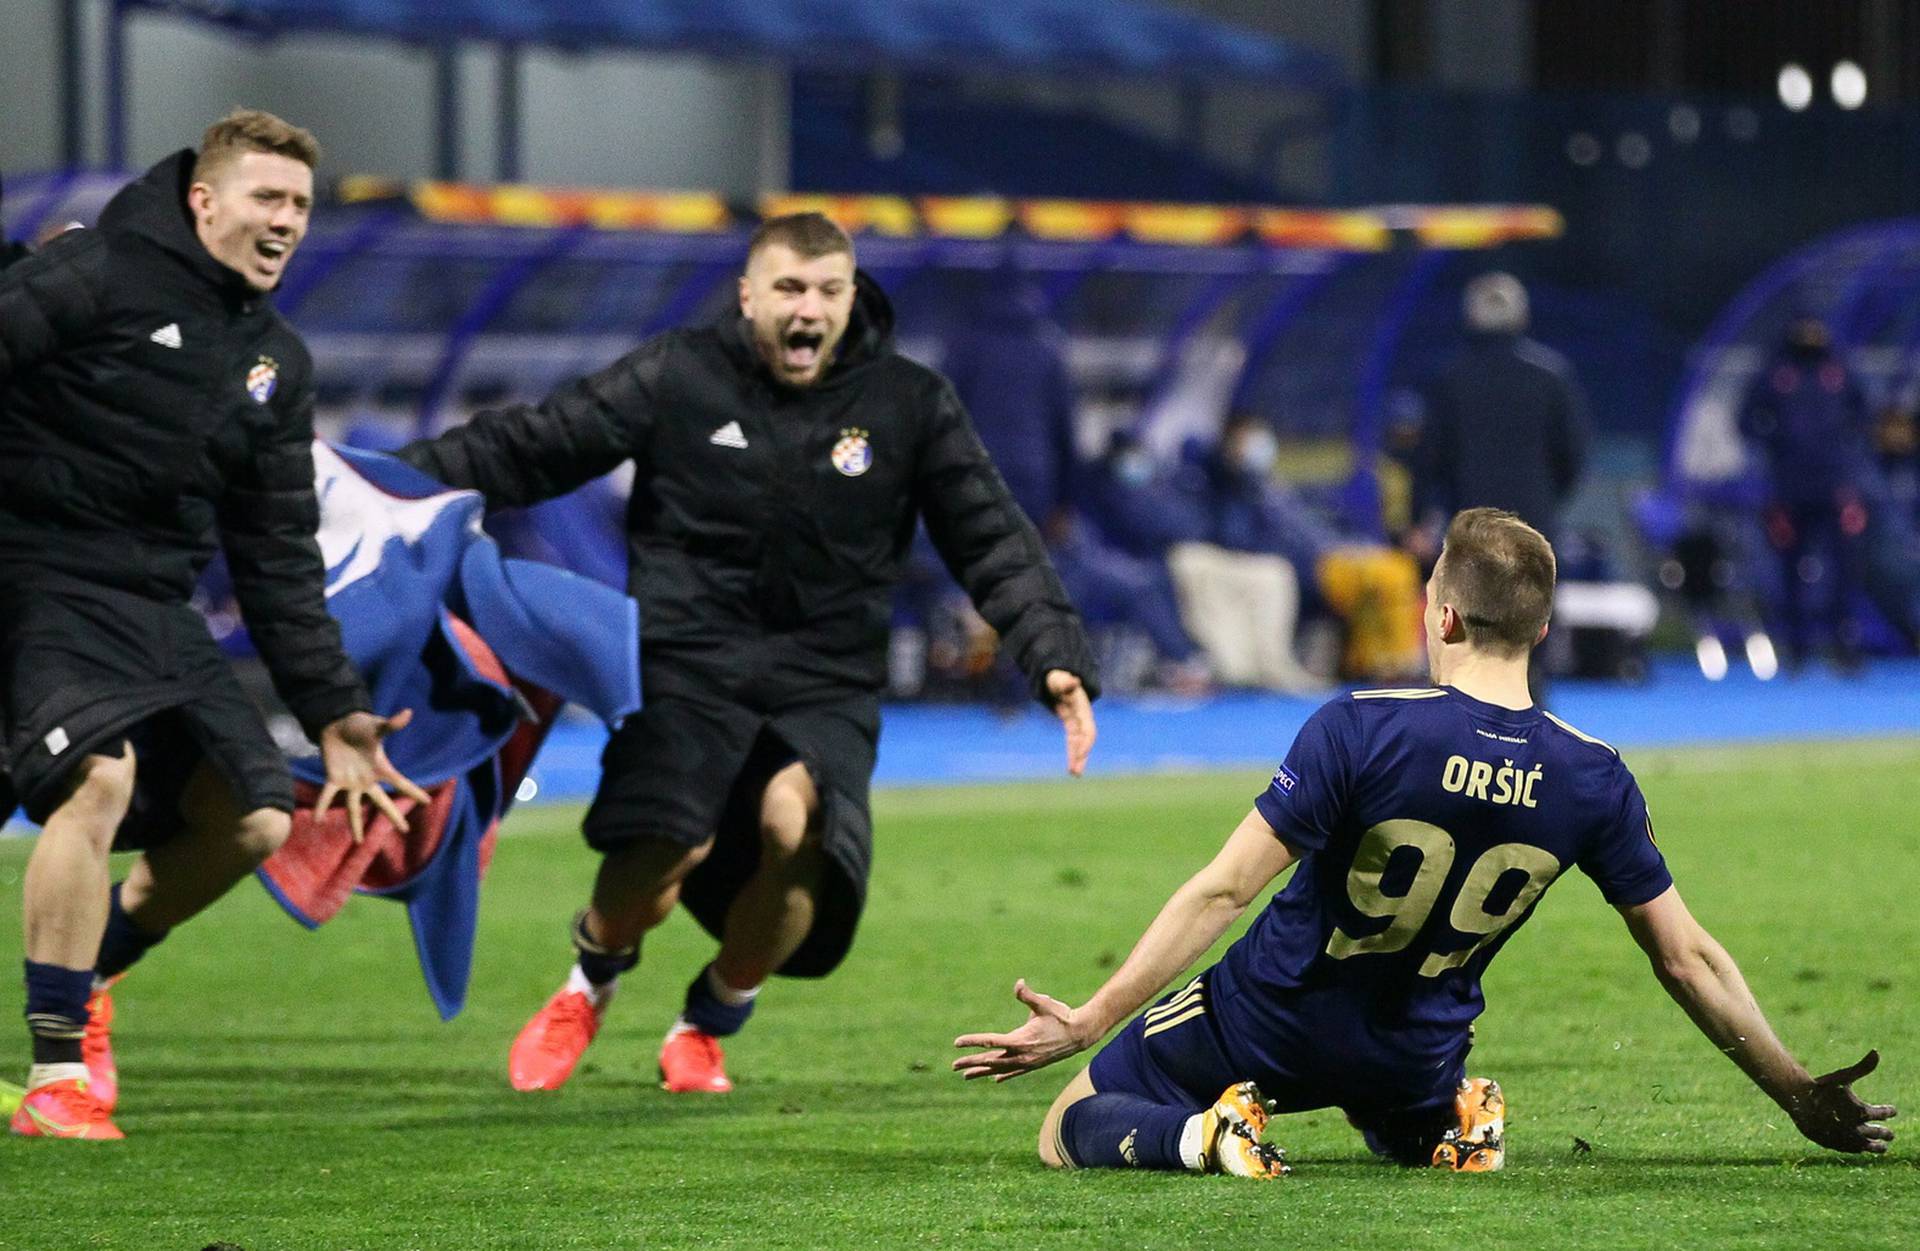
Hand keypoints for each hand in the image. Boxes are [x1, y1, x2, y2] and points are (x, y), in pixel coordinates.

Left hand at [316, 708, 432, 843]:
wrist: (338, 724)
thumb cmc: (360, 725)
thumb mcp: (376, 726)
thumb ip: (391, 724)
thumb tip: (407, 713)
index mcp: (381, 768)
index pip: (401, 783)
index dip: (414, 792)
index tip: (426, 802)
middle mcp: (368, 779)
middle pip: (382, 802)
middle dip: (393, 816)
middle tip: (404, 830)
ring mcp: (351, 782)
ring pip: (355, 807)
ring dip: (356, 824)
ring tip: (359, 842)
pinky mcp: (334, 779)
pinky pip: (328, 796)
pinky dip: (323, 807)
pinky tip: (318, 821)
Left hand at [952, 980, 1090, 1081]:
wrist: (1081, 1034)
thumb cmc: (1061, 1016)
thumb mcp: (1044, 1003)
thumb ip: (1028, 995)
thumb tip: (1018, 983)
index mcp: (1020, 1040)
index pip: (990, 1042)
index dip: (972, 1042)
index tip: (957, 1043)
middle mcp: (1021, 1055)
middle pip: (990, 1060)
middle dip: (971, 1062)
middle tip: (953, 1065)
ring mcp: (1027, 1063)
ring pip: (999, 1069)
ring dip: (981, 1072)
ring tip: (965, 1076)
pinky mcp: (1033, 1065)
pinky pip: (1013, 1072)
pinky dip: (1002, 1075)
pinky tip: (994, 1079)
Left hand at [1045, 669, 1094, 777]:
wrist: (1058, 678)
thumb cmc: (1057, 678)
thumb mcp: (1059, 679)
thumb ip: (1066, 682)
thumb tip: (1074, 681)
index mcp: (1082, 709)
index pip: (1088, 729)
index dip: (1085, 742)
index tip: (1080, 754)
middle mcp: (1082, 718)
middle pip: (1085, 740)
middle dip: (1082, 755)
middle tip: (1076, 772)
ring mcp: (1077, 722)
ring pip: (1079, 744)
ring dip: (1078, 759)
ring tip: (1075, 775)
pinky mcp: (1071, 726)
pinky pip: (1073, 742)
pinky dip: (1072, 754)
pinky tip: (1071, 768)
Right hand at [1786, 1050, 1896, 1153]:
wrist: (1797, 1103)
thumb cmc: (1820, 1087)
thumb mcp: (1842, 1076)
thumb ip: (1862, 1067)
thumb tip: (1876, 1051)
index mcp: (1863, 1112)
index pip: (1885, 1113)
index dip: (1890, 1111)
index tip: (1892, 1111)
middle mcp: (1859, 1128)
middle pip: (1881, 1133)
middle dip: (1887, 1133)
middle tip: (1890, 1134)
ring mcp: (1848, 1139)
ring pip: (1870, 1147)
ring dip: (1877, 1146)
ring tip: (1882, 1147)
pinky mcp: (1836, 1145)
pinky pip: (1853, 1150)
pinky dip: (1860, 1148)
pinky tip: (1860, 1147)